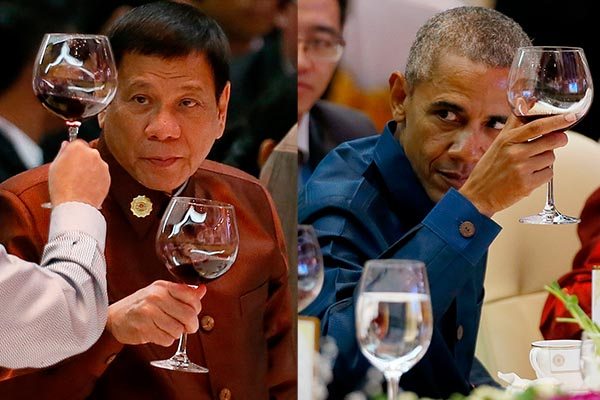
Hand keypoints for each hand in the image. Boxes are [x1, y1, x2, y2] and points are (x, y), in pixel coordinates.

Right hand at [48, 140, 109, 208]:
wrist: (75, 204)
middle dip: (82, 160)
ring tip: (80, 181)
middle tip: (74, 171)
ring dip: (90, 169)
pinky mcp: (109, 177)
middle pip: (88, 153)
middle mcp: (93, 154)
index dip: (72, 152)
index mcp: (78, 148)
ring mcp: (103, 165)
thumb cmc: (61, 187)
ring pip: (96, 164)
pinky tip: (87, 186)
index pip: (77, 143)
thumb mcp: (54, 166)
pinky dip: (96, 178)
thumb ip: (62, 152)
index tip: (70, 158)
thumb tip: (66, 145)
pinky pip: (101, 175)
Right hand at [106, 280, 206, 346]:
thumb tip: (202, 290)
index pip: (192, 297)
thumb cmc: (140, 305)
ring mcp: (149, 313)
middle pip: (189, 316)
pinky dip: (166, 340)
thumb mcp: (161, 293)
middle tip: (186, 327)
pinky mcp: (144, 329)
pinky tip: (158, 333)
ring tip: (167, 328)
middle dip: (191, 325)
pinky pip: (167, 340)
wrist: (113, 317)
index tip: (193, 312)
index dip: (197, 308)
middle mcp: (156, 297)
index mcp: (163, 287)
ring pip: (178, 330)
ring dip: (176, 333)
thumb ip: (183, 292)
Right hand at [459, 113, 575, 216]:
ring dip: (546, 160)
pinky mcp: (526, 184)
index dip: (556, 120)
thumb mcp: (497, 144)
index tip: (570, 117)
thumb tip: (524, 103)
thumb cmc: (489, 169)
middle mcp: (514, 152)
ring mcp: (520, 168)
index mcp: (506, 139)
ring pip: (551, 158)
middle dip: (559, 140)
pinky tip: (530, 176)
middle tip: (558, 140)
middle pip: (551, 140)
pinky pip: (549, 174)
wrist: (478, 195)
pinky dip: (543, 175)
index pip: (536, 126)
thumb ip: (513, 125)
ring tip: (531, 165)